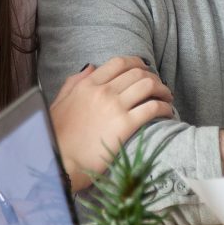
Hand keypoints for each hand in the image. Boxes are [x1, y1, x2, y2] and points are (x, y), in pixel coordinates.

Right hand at [50, 56, 173, 189]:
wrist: (59, 161)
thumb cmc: (56, 135)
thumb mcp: (59, 102)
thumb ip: (74, 82)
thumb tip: (91, 67)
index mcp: (87, 85)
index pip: (119, 63)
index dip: (137, 63)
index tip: (145, 70)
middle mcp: (103, 91)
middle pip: (138, 73)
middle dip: (153, 77)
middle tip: (159, 86)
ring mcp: (115, 107)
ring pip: (149, 86)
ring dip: (162, 90)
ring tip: (167, 98)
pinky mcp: (126, 125)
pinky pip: (152, 108)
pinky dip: (164, 107)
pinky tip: (167, 113)